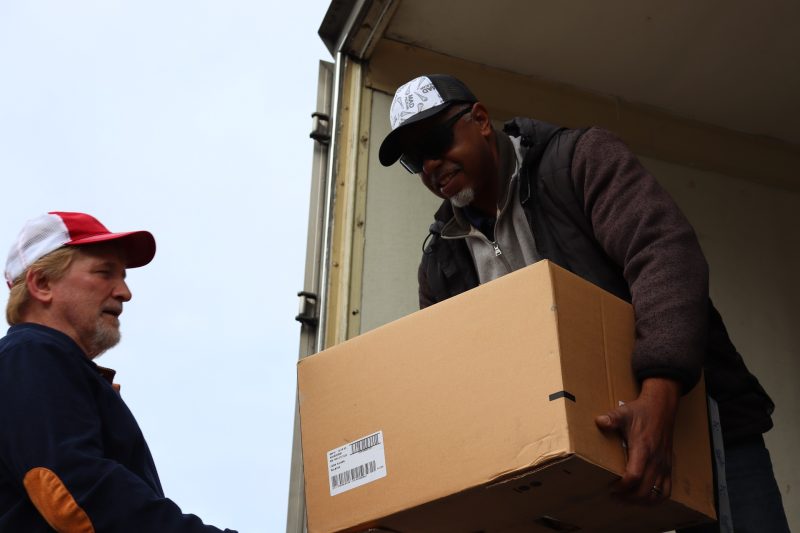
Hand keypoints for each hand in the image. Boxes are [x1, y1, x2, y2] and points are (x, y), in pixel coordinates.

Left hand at [595, 377, 680, 503]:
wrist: (661, 409)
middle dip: (628, 498)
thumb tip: (599, 421)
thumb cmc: (641, 412)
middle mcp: (656, 460)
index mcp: (643, 449)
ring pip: (656, 494)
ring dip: (641, 501)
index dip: (622, 487)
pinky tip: (644, 498)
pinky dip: (656, 499)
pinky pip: (666, 491)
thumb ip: (612, 418)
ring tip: (626, 500)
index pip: (634, 476)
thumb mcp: (623, 413)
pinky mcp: (668, 467)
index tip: (610, 487)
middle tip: (614, 496)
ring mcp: (664, 465)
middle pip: (645, 490)